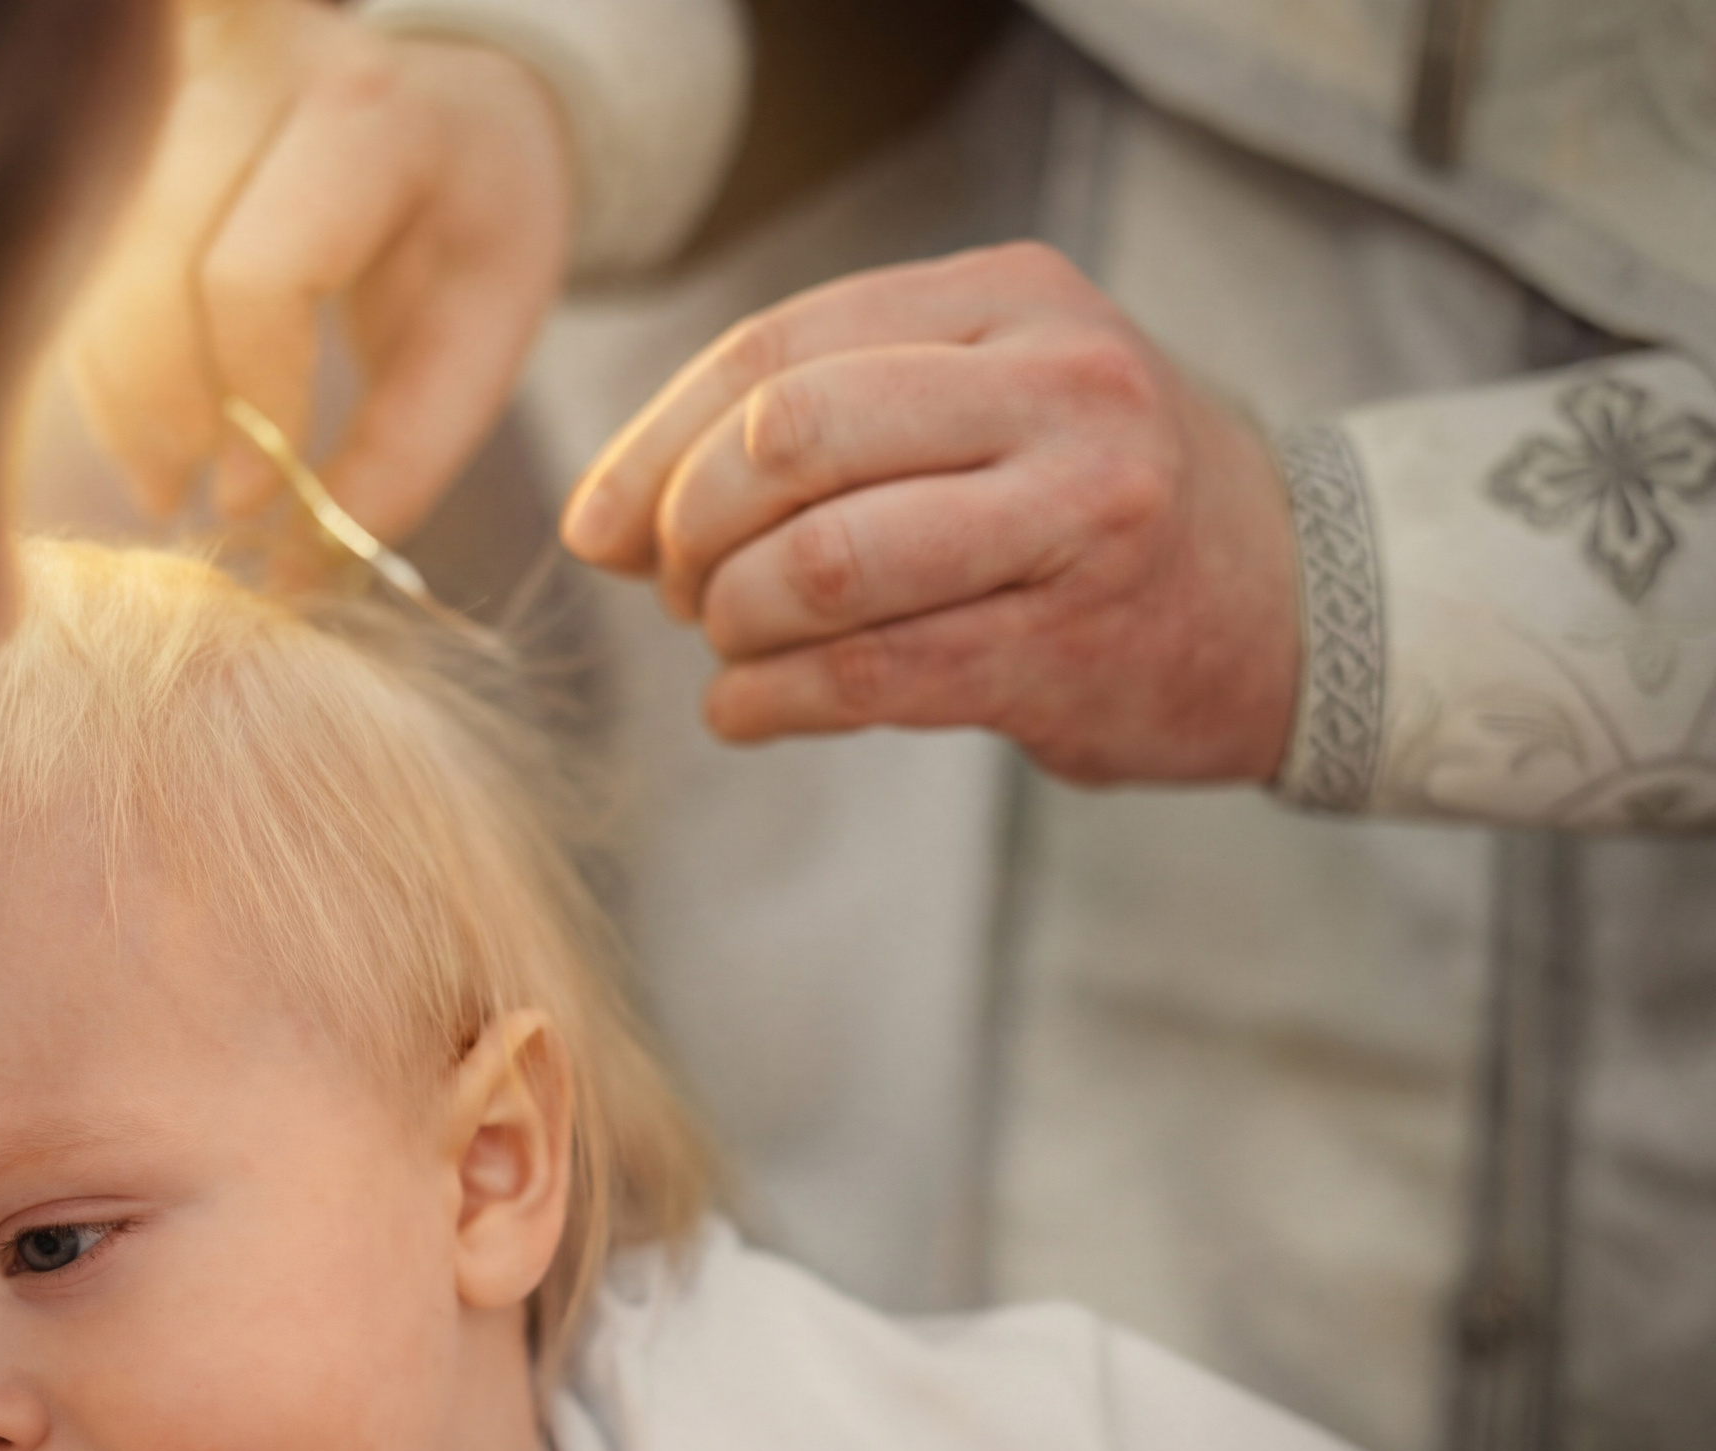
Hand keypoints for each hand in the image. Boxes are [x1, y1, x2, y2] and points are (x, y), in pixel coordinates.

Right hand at [67, 0, 573, 542]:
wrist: (444, 105)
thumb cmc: (469, 221)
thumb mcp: (480, 336)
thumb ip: (405, 453)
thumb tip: (293, 574)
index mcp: (364, 116)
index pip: (253, 276)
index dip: (245, 403)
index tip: (252, 499)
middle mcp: (250, 67)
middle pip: (150, 270)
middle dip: (164, 410)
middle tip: (188, 502)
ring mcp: (170, 82)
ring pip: (91, 263)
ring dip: (119, 396)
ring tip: (164, 481)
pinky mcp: (122, 120)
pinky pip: (73, 254)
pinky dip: (101, 360)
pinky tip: (143, 426)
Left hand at [558, 243, 1300, 783]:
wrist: (1295, 602)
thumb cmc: (1092, 498)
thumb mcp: (984, 397)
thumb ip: (812, 426)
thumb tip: (604, 522)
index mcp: (1013, 298)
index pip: (778, 349)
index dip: (656, 443)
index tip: (600, 524)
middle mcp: (1057, 388)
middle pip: (787, 442)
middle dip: (691, 530)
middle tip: (678, 588)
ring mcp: (1077, 518)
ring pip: (823, 567)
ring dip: (731, 622)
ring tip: (727, 644)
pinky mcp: (1069, 649)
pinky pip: (865, 678)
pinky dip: (766, 701)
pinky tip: (747, 708)